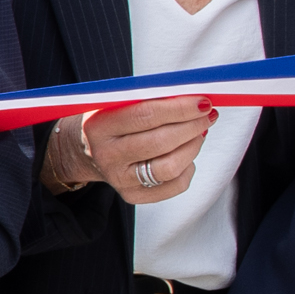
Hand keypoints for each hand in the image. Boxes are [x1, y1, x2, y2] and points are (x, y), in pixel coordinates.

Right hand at [47, 97, 215, 204]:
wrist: (87, 150)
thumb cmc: (111, 119)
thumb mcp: (117, 102)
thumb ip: (148, 98)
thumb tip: (192, 99)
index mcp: (99, 126)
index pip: (146, 115)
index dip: (179, 108)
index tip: (202, 101)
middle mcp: (107, 155)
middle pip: (161, 142)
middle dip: (192, 126)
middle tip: (207, 115)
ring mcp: (120, 179)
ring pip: (170, 167)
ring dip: (193, 147)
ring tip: (199, 132)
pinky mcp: (133, 196)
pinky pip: (174, 185)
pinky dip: (188, 167)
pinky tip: (185, 153)